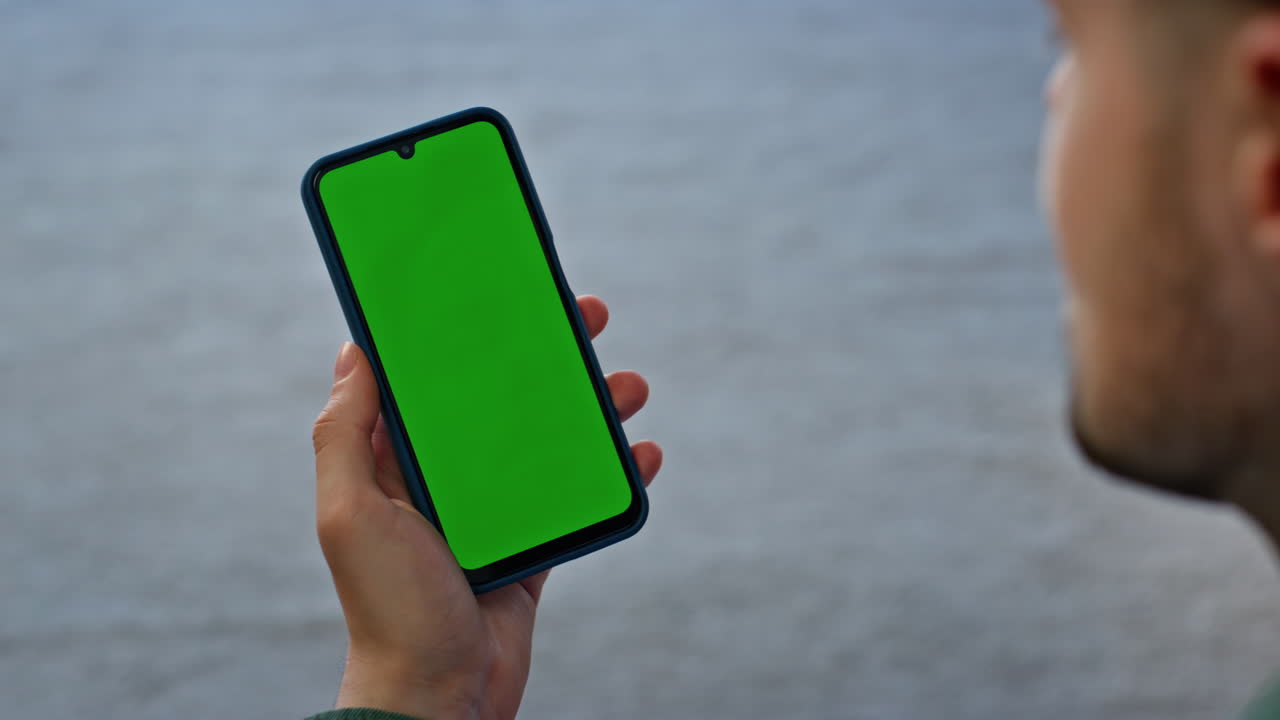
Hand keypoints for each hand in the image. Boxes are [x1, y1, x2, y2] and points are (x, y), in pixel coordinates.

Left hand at [312, 295, 662, 719]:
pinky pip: (574, 496)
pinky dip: (611, 474)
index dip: (461, 329)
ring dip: (588, 407)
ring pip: (544, 440)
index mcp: (395, 460)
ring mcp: (490, 512)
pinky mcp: (530, 547)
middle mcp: (442, 478)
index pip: (429, 377)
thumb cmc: (389, 607)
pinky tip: (645, 454)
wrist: (438, 696)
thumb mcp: (350, 512)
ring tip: (630, 384)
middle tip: (584, 315)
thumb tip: (354, 352)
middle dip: (541, 354)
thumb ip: (344, 433)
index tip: (497, 286)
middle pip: (497, 397)